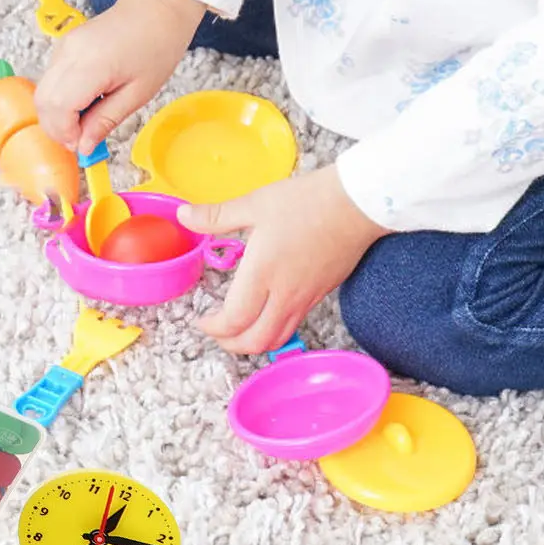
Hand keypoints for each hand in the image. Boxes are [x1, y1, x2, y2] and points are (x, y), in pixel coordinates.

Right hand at [36, 0, 205, 154]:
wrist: (155, 8)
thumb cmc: (156, 45)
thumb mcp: (138, 93)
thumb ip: (106, 121)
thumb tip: (84, 146)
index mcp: (91, 65)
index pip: (58, 108)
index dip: (65, 133)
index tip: (82, 145)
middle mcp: (69, 54)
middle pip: (42, 102)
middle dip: (56, 127)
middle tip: (81, 139)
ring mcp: (63, 48)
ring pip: (42, 92)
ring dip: (57, 114)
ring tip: (86, 120)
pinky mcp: (63, 47)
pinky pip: (50, 80)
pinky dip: (60, 99)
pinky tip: (84, 102)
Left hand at [178, 165, 388, 353]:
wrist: (358, 203)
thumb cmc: (307, 201)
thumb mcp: (255, 204)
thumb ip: (216, 216)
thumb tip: (184, 216)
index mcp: (262, 274)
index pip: (233, 321)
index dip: (212, 328)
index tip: (201, 319)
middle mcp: (284, 295)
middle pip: (254, 342)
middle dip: (229, 344)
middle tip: (215, 330)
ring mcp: (305, 298)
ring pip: (276, 340)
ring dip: (252, 343)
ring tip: (237, 329)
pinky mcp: (320, 295)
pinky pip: (293, 326)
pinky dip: (273, 331)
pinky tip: (264, 314)